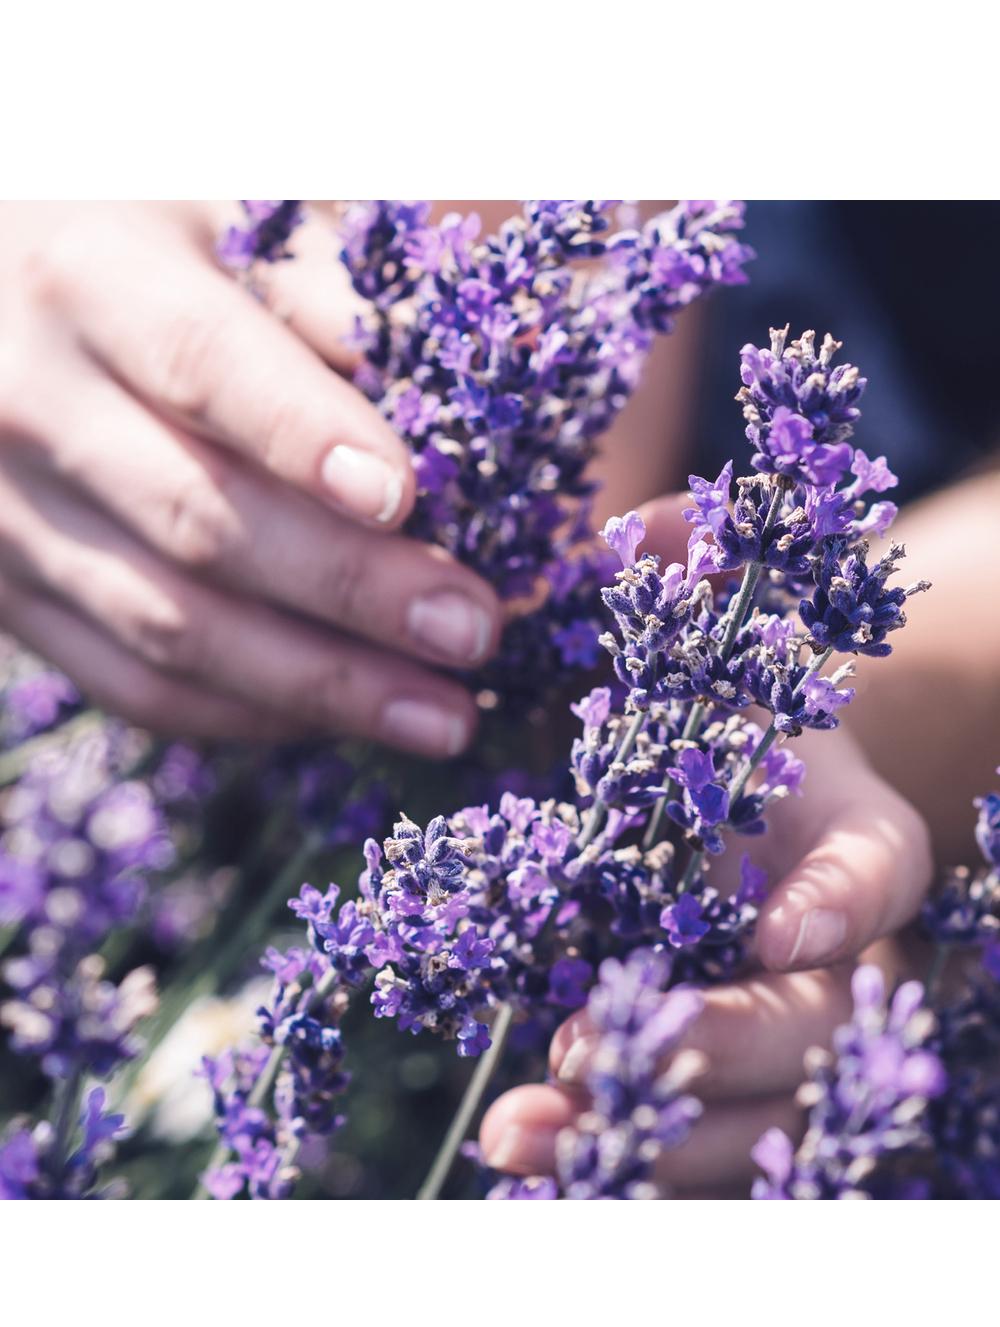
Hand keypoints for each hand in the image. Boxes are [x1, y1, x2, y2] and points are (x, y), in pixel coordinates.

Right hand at [0, 202, 499, 750]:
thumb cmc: (142, 247)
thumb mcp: (224, 218)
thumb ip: (334, 294)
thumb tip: (478, 395)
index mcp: (94, 279)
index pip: (207, 363)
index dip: (305, 435)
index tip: (404, 500)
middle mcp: (31, 403)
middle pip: (202, 520)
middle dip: (352, 589)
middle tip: (473, 631)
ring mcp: (8, 515)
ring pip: (171, 630)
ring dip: (321, 686)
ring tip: (444, 719)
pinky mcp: (12, 596)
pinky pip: (133, 683)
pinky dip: (249, 712)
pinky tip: (344, 718)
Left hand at [479, 494, 932, 1195]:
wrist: (733, 807)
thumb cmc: (723, 717)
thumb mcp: (705, 640)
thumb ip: (689, 575)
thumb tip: (650, 528)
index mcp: (852, 839)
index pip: (875, 875)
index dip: (841, 906)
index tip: (779, 928)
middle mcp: (834, 953)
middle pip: (810, 1024)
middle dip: (714, 1049)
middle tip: (596, 1050)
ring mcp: (779, 1028)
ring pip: (753, 1113)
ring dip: (649, 1135)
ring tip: (521, 1134)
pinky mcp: (718, 1078)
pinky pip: (691, 1137)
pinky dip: (618, 1154)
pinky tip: (522, 1152)